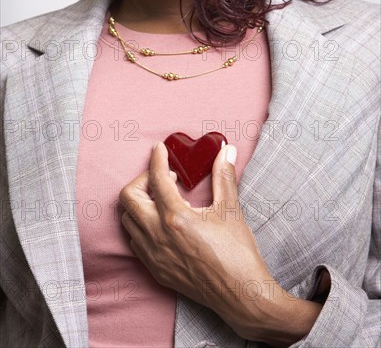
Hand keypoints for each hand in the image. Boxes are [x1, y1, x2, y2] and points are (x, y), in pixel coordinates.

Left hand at [119, 142, 321, 343]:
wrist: (241, 295)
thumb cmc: (238, 254)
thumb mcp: (231, 210)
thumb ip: (224, 176)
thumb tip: (226, 151)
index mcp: (175, 217)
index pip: (156, 179)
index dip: (157, 159)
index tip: (159, 149)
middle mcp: (158, 235)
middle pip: (128, 198)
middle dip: (142, 181)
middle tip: (164, 177)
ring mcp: (154, 255)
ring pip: (128, 220)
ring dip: (139, 203)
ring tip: (162, 198)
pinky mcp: (156, 270)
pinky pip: (135, 242)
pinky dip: (141, 225)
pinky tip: (161, 222)